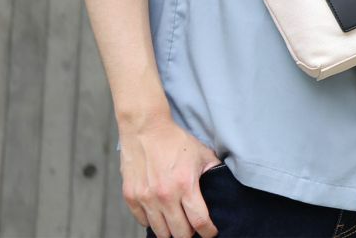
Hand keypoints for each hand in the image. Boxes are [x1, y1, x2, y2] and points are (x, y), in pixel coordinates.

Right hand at [118, 114, 221, 237]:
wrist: (146, 128)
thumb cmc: (174, 140)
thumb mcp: (201, 152)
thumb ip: (213, 170)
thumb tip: (224, 184)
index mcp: (185, 185)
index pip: (199, 222)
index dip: (208, 232)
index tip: (210, 232)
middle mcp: (164, 195)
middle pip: (180, 234)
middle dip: (190, 233)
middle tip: (192, 225)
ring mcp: (146, 198)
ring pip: (161, 232)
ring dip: (171, 230)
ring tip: (177, 221)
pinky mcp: (131, 197)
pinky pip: (143, 222)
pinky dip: (153, 221)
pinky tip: (160, 212)